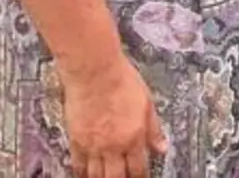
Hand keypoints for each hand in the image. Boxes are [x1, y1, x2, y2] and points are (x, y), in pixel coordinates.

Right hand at [58, 55, 166, 177]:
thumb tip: (162, 148)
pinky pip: (78, 165)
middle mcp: (114, 146)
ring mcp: (93, 145)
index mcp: (134, 137)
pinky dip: (82, 173)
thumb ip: (154, 129)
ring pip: (96, 176)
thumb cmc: (121, 80)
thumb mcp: (147, 103)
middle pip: (117, 177)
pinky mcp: (76, 140)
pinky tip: (85, 175)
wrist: (94, 71)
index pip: (139, 169)